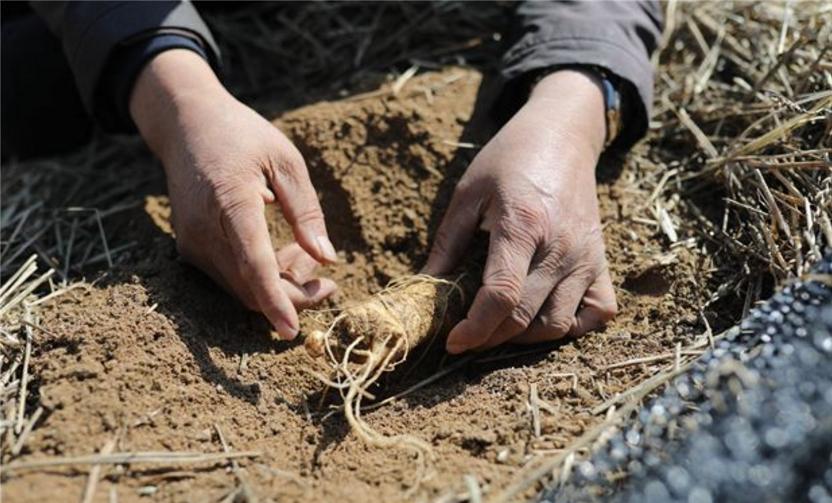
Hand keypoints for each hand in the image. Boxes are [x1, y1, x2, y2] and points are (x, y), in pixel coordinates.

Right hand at [130, 50, 337, 338]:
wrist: (185, 125)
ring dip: (280, 286)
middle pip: (250, 287)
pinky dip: (260, 277)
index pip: (254, 264)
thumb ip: (305, 211)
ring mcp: (192, 243)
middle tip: (329, 284)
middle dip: (293, 296)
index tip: (292, 330)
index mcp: (230, 202)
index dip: (275, 300)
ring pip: (241, 287)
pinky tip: (284, 254)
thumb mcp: (285, 160)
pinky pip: (230, 277)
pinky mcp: (190, 249)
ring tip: (307, 257)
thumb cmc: (242, 136)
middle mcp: (203, 230)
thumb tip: (327, 259)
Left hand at [424, 69, 616, 353]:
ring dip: (524, 337)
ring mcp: (587, 257)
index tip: (452, 340)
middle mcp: (561, 247)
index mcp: (523, 225)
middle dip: (489, 336)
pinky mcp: (603, 262)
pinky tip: (543, 316)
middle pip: (525, 318)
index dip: (473, 328)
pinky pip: (597, 314)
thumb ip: (447, 243)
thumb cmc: (509, 160)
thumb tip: (424, 288)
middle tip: (467, 333)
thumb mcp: (468, 193)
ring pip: (557, 325)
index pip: (501, 295)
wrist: (563, 135)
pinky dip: (572, 327)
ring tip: (499, 325)